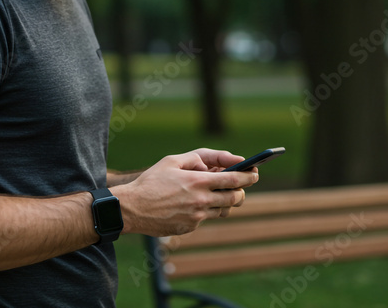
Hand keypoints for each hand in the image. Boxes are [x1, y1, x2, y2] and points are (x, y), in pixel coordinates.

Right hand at [114, 148, 257, 236]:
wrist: (132, 208)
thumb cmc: (151, 181)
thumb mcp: (172, 161)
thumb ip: (198, 158)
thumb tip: (216, 165)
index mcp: (199, 182)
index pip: (235, 180)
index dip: (249, 176)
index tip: (255, 173)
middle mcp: (201, 200)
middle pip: (235, 198)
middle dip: (241, 191)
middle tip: (240, 186)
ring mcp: (197, 217)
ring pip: (223, 210)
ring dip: (224, 201)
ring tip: (213, 193)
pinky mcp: (190, 228)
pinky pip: (205, 218)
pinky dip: (203, 210)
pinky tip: (189, 204)